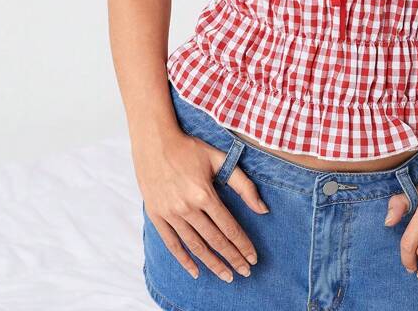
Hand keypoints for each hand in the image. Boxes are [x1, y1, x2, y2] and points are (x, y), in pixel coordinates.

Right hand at [134, 131, 269, 282]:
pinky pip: (172, 244)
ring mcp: (170, 213)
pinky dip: (184, 260)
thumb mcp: (219, 159)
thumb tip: (263, 209)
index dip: (243, 245)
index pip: (229, 228)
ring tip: (226, 275)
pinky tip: (196, 271)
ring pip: (195, 246)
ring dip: (212, 264)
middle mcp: (187, 207)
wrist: (154, 141)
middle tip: (245, 272)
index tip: (253, 258)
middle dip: (232, 258)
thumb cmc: (189, 148)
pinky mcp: (156, 215)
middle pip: (214, 241)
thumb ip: (243, 184)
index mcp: (204, 193)